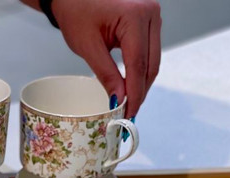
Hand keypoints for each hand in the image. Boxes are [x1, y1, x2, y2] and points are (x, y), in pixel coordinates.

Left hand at [25, 0, 161, 115]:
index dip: (134, 94)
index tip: (128, 115)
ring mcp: (152, 15)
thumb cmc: (77, 10)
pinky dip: (140, 70)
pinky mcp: (149, 20)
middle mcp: (150, 13)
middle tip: (128, 115)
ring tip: (129, 104)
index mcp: (136, 16)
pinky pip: (149, 51)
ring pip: (153, 60)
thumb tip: (119, 100)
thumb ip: (106, 75)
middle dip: (140, 92)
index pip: (139, 65)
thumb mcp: (89, 47)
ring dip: (141, 83)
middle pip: (150, 64)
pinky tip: (131, 86)